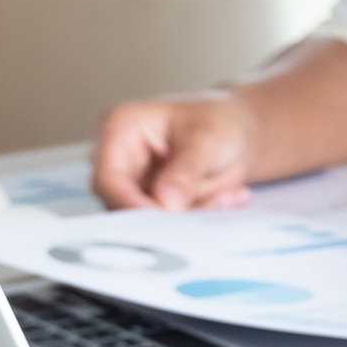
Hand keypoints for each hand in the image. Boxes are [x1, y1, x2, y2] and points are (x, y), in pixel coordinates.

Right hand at [91, 92, 258, 210]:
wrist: (236, 133)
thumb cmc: (217, 122)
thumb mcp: (208, 141)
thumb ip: (186, 172)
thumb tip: (166, 202)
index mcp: (120, 127)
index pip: (109, 179)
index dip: (132, 205)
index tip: (165, 221)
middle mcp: (117, 157)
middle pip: (122, 203)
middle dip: (169, 213)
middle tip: (213, 203)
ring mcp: (132, 183)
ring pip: (146, 219)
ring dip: (190, 215)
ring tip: (226, 193)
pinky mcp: (150, 202)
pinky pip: (166, 224)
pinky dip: (198, 217)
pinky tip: (225, 197)